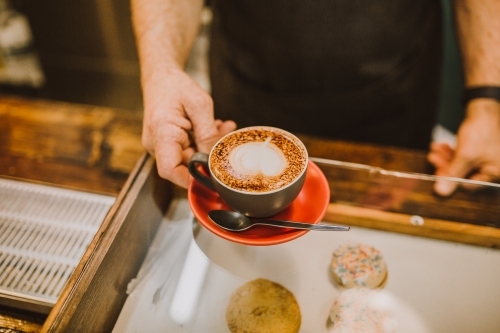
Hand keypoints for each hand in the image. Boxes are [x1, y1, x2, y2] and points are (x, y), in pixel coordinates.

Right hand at [142, 68, 235, 187]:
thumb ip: (208, 133)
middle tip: (226, 138)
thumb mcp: (199, 104)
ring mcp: (162, 145)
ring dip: (208, 145)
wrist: (161, 76)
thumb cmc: (175, 85)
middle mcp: (157, 144)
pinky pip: (188, 148)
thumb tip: (214, 159)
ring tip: (222, 128)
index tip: (213, 176)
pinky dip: (203, 141)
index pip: (170, 170)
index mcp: (161, 133)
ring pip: (190, 156)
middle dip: (208, 155)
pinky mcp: (168, 143)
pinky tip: (214, 127)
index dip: (191, 179)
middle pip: (184, 165)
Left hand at [428, 99, 499, 195]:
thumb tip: (441, 192)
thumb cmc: (481, 131)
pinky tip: (440, 146)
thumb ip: (453, 174)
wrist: (484, 109)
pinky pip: (462, 156)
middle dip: (446, 166)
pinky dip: (451, 152)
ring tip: (434, 150)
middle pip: (463, 175)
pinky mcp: (478, 152)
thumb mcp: (465, 155)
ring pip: (460, 164)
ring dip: (445, 158)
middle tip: (433, 158)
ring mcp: (485, 160)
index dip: (451, 180)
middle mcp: (492, 168)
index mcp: (494, 173)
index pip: (469, 186)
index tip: (437, 172)